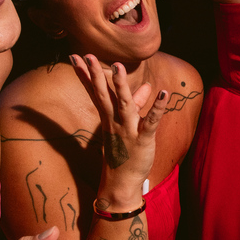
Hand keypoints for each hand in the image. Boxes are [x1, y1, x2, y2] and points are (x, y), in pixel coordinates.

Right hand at [70, 54, 167, 203]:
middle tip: (87, 55)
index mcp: (108, 118)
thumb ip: (138, 104)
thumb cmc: (125, 153)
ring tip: (116, 67)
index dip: (86, 74)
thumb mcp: (128, 126)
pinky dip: (157, 108)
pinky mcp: (142, 140)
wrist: (122, 184)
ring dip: (120, 86)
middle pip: (103, 96)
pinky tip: (164, 93)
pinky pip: (150, 122)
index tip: (75, 56)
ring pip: (123, 106)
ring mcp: (127, 131)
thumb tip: (147, 87)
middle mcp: (114, 123)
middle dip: (96, 75)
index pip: (96, 92)